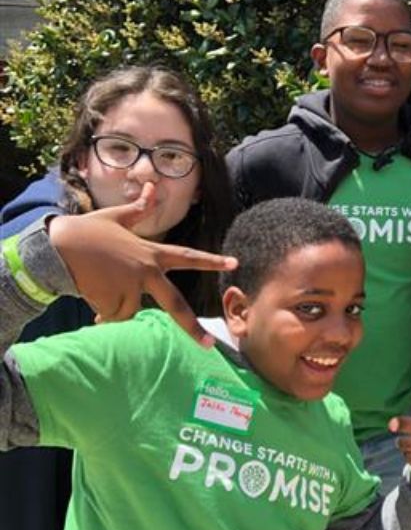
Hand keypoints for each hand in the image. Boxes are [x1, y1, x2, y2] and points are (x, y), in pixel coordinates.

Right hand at [47, 183, 237, 345]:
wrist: (56, 247)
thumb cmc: (87, 231)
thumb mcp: (117, 217)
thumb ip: (140, 208)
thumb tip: (153, 185)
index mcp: (151, 253)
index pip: (188, 256)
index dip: (212, 261)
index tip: (234, 263)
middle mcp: (146, 272)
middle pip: (175, 304)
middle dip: (192, 327)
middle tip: (209, 344)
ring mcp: (130, 288)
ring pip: (131, 311)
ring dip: (117, 307)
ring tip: (100, 286)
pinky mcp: (113, 300)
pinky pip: (114, 316)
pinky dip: (105, 314)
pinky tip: (93, 297)